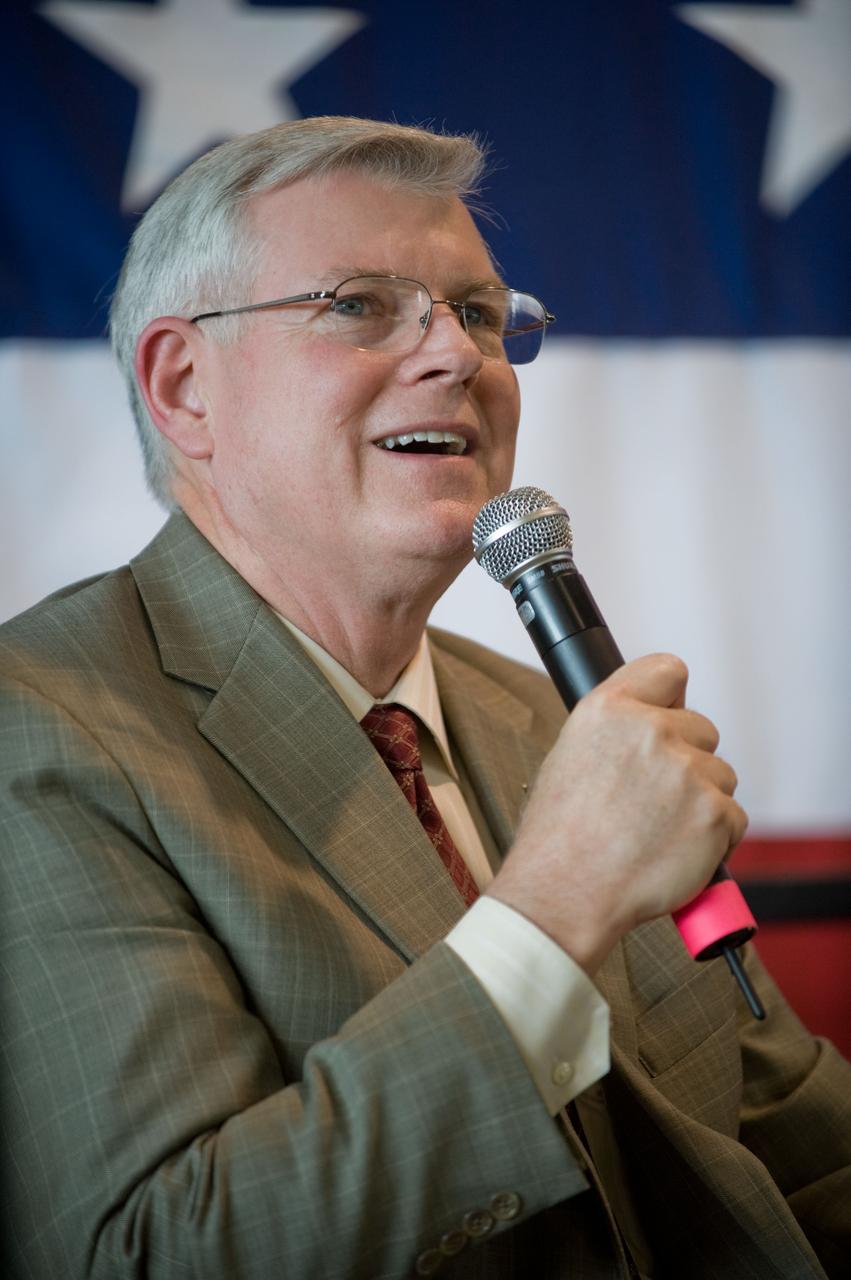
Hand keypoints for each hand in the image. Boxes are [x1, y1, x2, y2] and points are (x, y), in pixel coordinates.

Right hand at [487, 654, 747, 973]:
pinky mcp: (715, 813)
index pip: (668, 671)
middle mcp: (651, 730)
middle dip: (688, 761)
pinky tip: (674, 852)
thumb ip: (617, 730)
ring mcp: (687, 771)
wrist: (565, 894)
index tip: (669, 715)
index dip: (671, 698)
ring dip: (701, 801)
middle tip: (652, 801)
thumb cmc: (559, 836)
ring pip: (720, 775)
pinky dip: (714, 838)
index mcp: (609, 708)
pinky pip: (733, 817)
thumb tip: (655, 722)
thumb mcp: (570, 755)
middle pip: (702, 729)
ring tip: (657, 833)